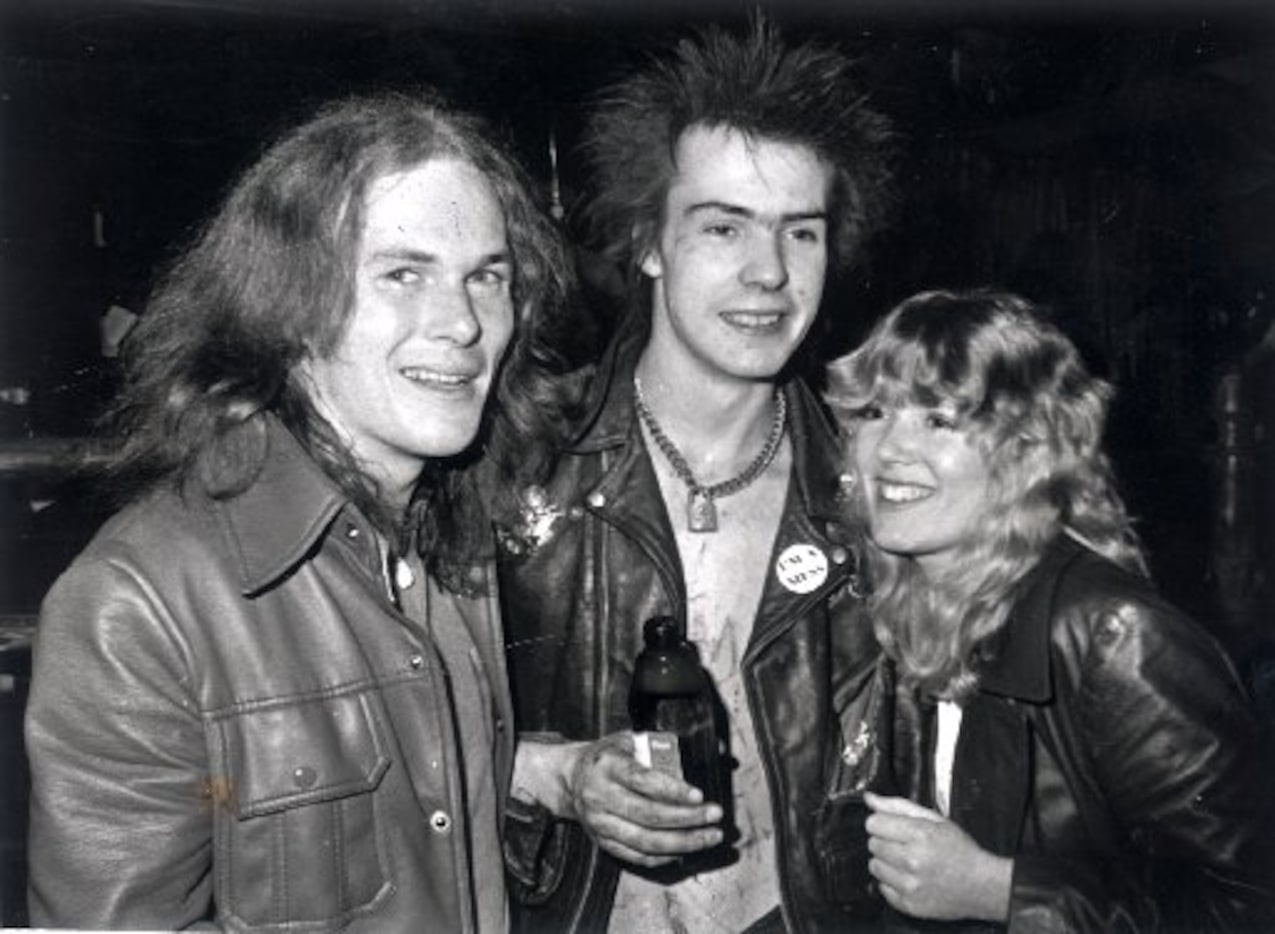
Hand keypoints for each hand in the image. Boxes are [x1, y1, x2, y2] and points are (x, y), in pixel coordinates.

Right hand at [514, 733, 722, 867]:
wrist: (568, 779)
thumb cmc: (606, 757)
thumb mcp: (625, 741)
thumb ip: (654, 747)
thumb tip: (699, 753)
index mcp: (607, 766)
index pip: (642, 781)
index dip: (672, 791)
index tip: (698, 795)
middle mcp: (600, 797)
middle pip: (648, 815)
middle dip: (687, 818)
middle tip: (714, 815)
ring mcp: (600, 824)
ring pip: (645, 841)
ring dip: (683, 842)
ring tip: (710, 836)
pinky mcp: (603, 842)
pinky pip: (637, 856)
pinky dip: (664, 856)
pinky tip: (687, 849)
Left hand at [864, 792, 1011, 922]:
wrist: (983, 886)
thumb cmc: (961, 851)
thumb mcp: (935, 820)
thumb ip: (898, 807)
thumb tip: (870, 799)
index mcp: (920, 835)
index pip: (874, 823)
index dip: (881, 822)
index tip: (891, 826)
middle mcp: (913, 860)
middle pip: (873, 844)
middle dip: (885, 842)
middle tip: (905, 845)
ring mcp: (911, 885)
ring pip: (874, 866)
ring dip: (886, 862)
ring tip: (907, 862)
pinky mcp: (910, 904)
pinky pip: (882, 888)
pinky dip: (892, 883)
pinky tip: (909, 878)